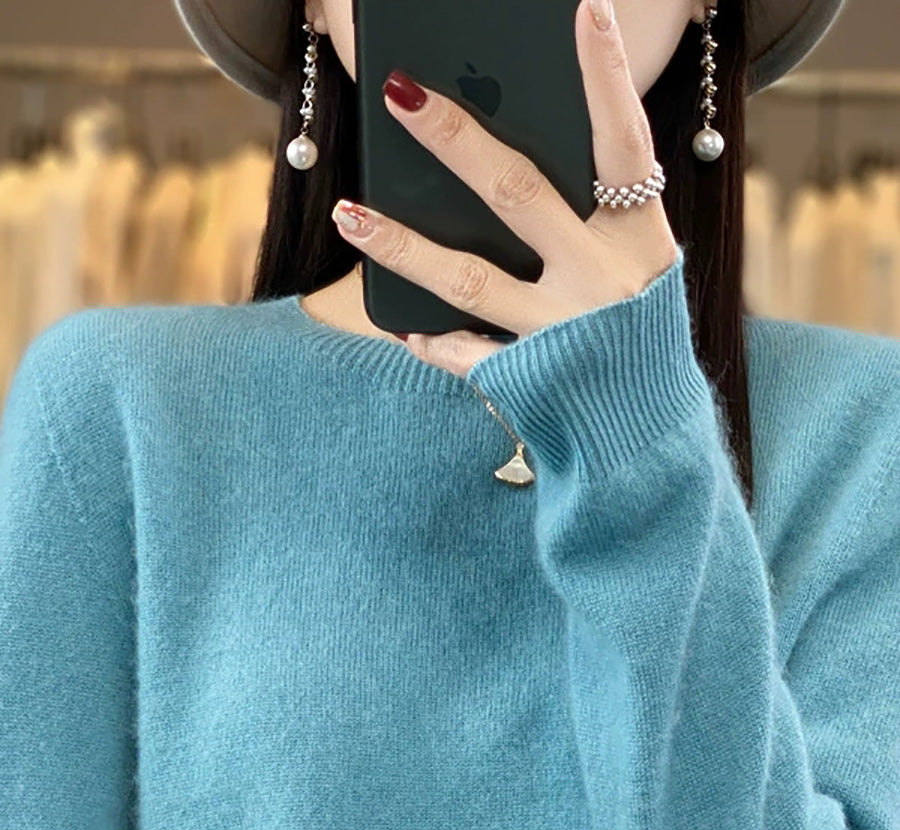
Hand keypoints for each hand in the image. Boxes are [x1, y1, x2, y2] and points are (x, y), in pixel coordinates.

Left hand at [330, 0, 680, 378]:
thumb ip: (593, 218)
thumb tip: (500, 166)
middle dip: (455, 138)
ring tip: (347, 212)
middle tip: (399, 93)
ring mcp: (563, 333)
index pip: (626, 143)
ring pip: (468, 277)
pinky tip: (397, 322)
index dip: (607, 76)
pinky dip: (428, 337)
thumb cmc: (639, 337)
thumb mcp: (639, 269)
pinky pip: (464, 352)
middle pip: (519, 194)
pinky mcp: (531, 378)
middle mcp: (604, 282)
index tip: (584, 7)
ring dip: (401, 243)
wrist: (651, 438)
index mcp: (642, 241)